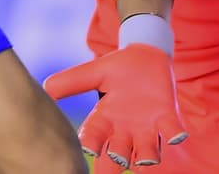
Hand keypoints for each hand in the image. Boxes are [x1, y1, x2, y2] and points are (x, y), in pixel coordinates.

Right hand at [44, 44, 185, 168]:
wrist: (145, 55)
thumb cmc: (116, 68)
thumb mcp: (91, 73)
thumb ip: (69, 82)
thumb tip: (43, 90)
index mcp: (103, 120)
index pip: (93, 138)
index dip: (90, 145)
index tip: (87, 147)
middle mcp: (124, 130)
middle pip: (118, 156)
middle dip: (116, 162)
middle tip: (116, 160)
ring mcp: (147, 126)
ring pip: (147, 152)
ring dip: (146, 157)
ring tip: (145, 157)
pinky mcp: (167, 117)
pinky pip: (172, 131)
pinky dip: (175, 135)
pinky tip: (175, 135)